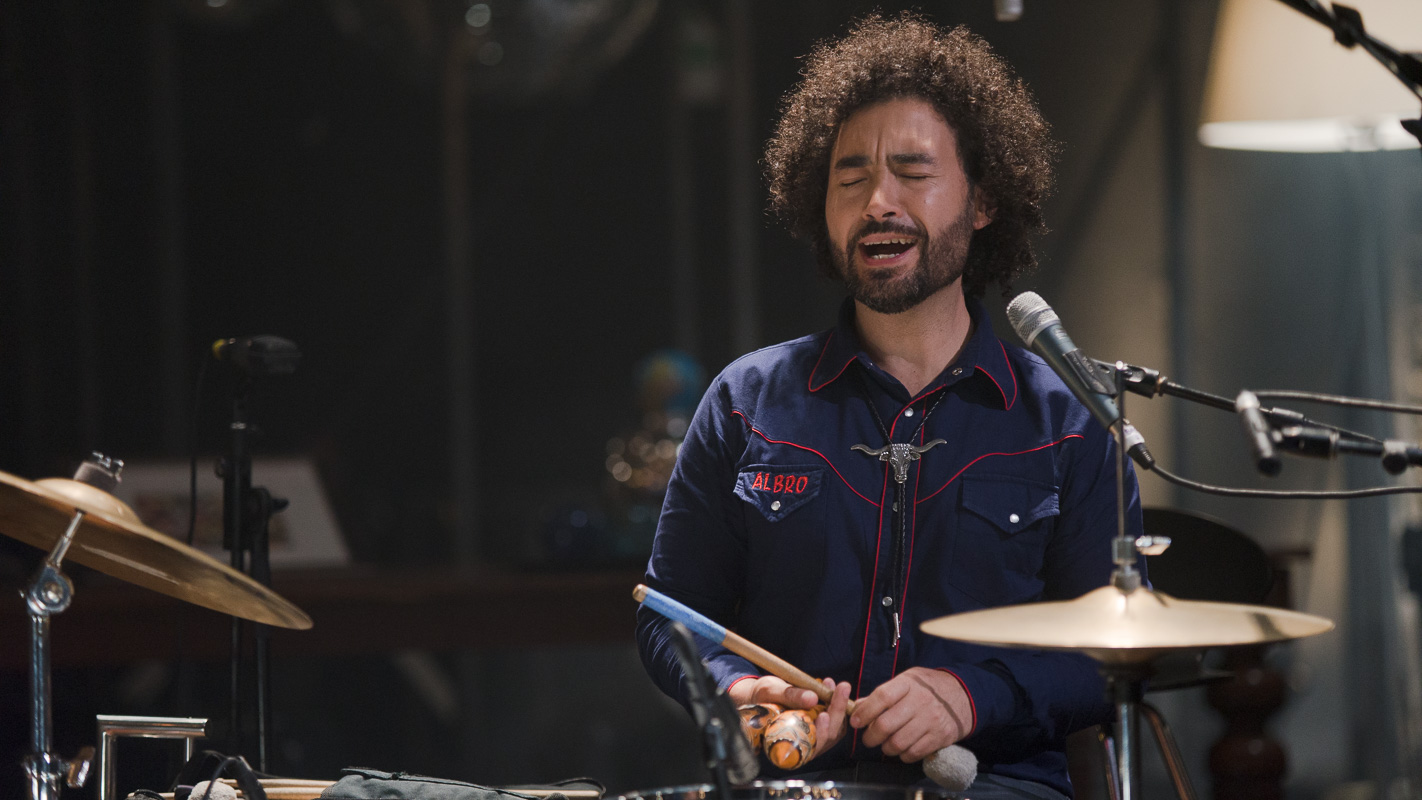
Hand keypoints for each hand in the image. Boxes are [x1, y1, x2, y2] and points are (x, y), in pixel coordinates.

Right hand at [728, 675, 852, 765]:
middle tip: (842, 687)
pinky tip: (831, 686)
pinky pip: (835, 720)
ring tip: (837, 685)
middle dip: (837, 710)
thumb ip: (790, 695)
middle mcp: (804, 745)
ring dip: (840, 706)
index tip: (824, 715)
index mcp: (788, 744)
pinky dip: (836, 703)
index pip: (811, 746)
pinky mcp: (820, 727)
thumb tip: (813, 698)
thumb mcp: (771, 691)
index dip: (821, 733)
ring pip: (835, 729)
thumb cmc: (762, 697)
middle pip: (829, 736)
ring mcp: (814, 738)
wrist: (760, 696)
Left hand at [849, 667, 971, 761]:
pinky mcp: (939, 737)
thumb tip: (857, 707)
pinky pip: (913, 753)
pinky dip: (902, 755)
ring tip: (885, 744)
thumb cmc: (927, 687)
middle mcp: (919, 701)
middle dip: (870, 736)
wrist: (963, 695)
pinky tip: (901, 749)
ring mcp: (930, 721)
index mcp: (908, 683)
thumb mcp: (906, 681)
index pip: (881, 697)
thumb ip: (883, 694)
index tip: (855, 721)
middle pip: (886, 724)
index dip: (864, 712)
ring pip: (897, 743)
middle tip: (868, 738)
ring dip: (885, 748)